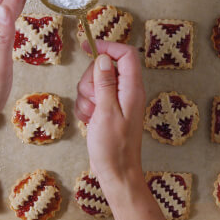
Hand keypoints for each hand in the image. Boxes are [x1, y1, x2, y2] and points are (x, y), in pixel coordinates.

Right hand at [75, 41, 145, 193]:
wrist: (116, 173)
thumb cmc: (114, 147)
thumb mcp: (106, 112)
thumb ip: (105, 83)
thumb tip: (104, 58)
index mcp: (132, 89)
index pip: (126, 54)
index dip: (107, 47)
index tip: (87, 47)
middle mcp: (127, 92)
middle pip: (105, 67)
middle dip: (91, 80)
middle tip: (93, 100)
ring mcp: (116, 102)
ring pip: (94, 83)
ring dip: (86, 98)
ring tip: (92, 115)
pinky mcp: (107, 111)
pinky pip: (91, 99)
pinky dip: (86, 108)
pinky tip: (89, 121)